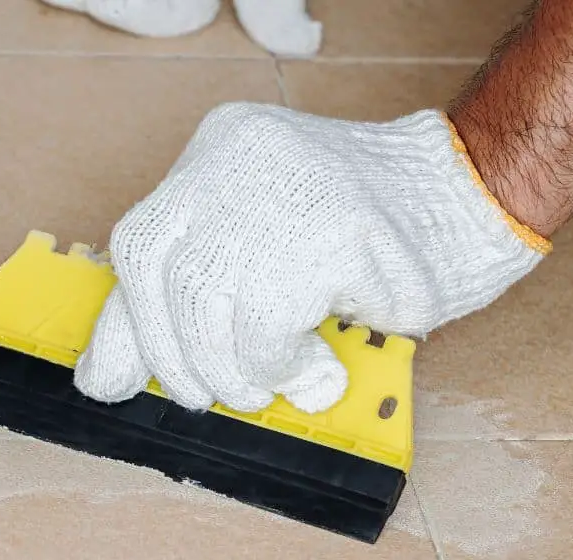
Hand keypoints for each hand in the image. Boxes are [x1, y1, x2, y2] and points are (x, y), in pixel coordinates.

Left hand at [73, 102, 549, 414]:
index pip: (139, 245)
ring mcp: (288, 189)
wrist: (471, 200)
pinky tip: (318, 365)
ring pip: (218, 310)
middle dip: (189, 362)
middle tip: (221, 396)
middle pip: (173, 282)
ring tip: (282, 381)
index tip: (123, 379)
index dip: (131, 324)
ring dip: (246, 371)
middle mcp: (240, 158)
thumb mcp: (257, 258)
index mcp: (219, 150)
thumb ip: (179, 306)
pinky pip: (275, 326)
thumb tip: (101, 379)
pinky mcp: (334, 231)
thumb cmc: (361, 241)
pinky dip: (287, 365)